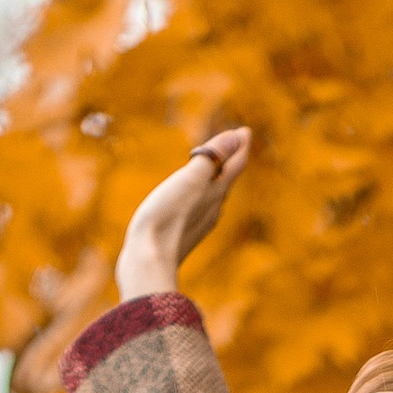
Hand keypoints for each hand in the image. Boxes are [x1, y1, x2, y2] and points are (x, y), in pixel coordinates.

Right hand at [117, 128, 251, 299]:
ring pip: (214, 196)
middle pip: (226, 180)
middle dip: (231, 160)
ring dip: (217, 179)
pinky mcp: (182, 235)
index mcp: (214, 193)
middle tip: (235, 144)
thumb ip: (212, 158)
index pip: (234, 165)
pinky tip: (194, 201)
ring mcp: (197, 224)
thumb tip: (236, 137)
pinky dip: (201, 196)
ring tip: (217, 169)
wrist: (147, 261)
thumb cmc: (166, 217)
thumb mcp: (190, 180)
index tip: (245, 131)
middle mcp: (211, 209)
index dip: (240, 146)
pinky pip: (198, 210)